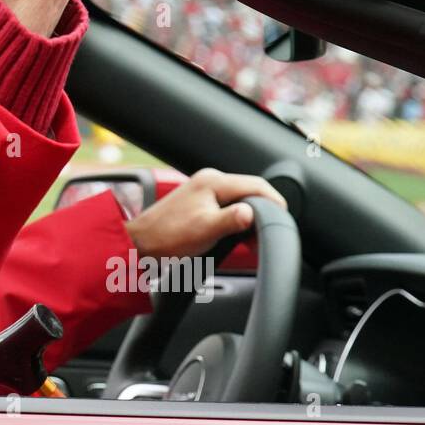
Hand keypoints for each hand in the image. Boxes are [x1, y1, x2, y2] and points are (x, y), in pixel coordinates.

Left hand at [123, 169, 288, 260]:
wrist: (141, 244)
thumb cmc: (167, 237)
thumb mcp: (206, 230)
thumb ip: (232, 219)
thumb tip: (252, 212)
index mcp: (213, 181)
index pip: (256, 185)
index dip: (274, 201)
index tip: (283, 218)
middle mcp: (210, 181)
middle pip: (250, 192)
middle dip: (262, 213)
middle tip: (265, 236)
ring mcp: (204, 191)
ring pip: (239, 200)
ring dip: (248, 219)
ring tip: (251, 241)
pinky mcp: (200, 202)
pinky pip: (227, 207)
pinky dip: (236, 221)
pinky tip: (236, 237)